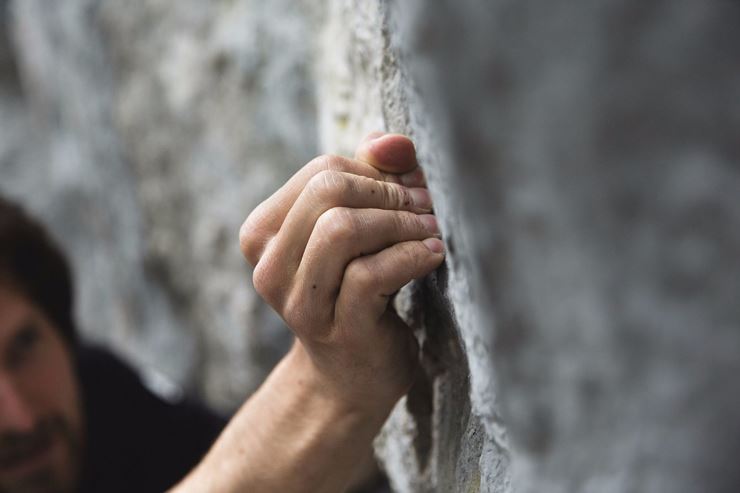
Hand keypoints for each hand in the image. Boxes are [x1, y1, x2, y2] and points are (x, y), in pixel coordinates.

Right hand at [239, 133, 444, 418]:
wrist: (352, 374)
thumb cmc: (359, 289)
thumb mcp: (360, 228)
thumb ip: (374, 176)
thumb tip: (393, 142)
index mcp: (264, 233)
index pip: (320, 170)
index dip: (375, 172)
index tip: (411, 190)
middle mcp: (269, 266)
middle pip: (327, 190)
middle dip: (388, 192)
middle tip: (425, 207)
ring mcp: (300, 301)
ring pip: (342, 228)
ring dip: (400, 222)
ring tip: (431, 231)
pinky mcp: (337, 327)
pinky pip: (372, 273)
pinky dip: (412, 255)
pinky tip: (433, 255)